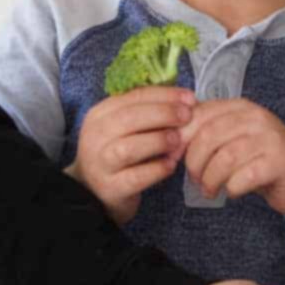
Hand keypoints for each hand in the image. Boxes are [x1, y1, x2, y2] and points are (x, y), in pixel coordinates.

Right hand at [67, 87, 193, 225]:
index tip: (189, 98)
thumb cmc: (117, 152)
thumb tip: (185, 100)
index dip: (164, 95)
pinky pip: (135, 177)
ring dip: (158, 141)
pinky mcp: (110, 188)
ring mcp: (100, 164)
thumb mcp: (123, 127)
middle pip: (128, 118)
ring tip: (178, 141)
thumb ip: (147, 112)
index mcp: (100, 114)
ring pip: (128, 148)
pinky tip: (170, 165)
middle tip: (187, 116)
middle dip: (163, 114)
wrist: (94, 190)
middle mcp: (95, 136)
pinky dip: (156, 169)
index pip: (133, 96)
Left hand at [182, 101, 284, 265]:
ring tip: (210, 189)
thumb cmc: (260, 161)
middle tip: (195, 179)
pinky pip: (243, 177)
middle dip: (194, 162)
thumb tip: (168, 140)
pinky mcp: (281, 163)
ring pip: (224, 158)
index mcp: (239, 107)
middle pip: (208, 136)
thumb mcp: (232, 140)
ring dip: (210, 179)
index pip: (198, 115)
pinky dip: (231, 188)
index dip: (180, 138)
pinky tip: (233, 191)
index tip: (174, 157)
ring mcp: (271, 139)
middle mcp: (256, 117)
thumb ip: (205, 134)